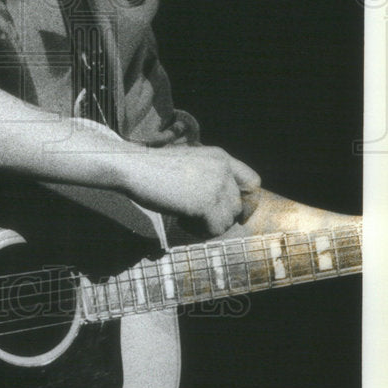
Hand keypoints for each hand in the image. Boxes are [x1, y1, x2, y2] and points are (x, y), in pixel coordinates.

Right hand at [126, 144, 261, 237]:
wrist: (134, 167)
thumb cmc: (154, 168)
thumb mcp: (190, 165)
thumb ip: (211, 178)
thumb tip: (230, 208)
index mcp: (220, 156)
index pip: (253, 181)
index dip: (245, 199)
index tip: (231, 211)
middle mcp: (222, 169)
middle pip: (237, 207)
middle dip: (217, 216)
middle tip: (192, 214)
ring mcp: (215, 185)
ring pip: (226, 221)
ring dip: (207, 225)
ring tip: (184, 216)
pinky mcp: (206, 203)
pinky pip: (213, 230)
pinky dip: (197, 231)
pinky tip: (181, 220)